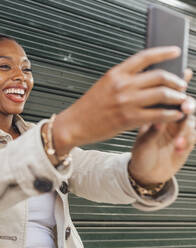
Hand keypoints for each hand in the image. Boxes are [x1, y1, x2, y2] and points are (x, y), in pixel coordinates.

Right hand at [53, 46, 187, 155]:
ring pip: (163, 94)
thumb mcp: (104, 85)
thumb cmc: (88, 107)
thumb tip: (148, 77)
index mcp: (115, 74)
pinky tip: (174, 114)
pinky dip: (171, 114)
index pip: (145, 57)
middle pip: (159, 76)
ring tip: (181, 100)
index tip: (176, 51)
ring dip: (177, 97)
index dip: (164, 52)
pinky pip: (158, 114)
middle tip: (181, 85)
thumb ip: (124, 79)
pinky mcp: (128, 119)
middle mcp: (122, 85)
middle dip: (176, 81)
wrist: (74, 124)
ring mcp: (126, 102)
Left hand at [129, 69, 195, 184]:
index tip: (183, 75)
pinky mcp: (187, 144)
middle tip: (184, 106)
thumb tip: (159, 118)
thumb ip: (152, 128)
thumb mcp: (142, 140)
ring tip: (178, 133)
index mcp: (158, 113)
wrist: (145, 172)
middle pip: (186, 104)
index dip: (178, 84)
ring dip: (187, 125)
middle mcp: (171, 120)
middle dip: (188, 103)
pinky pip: (193, 138)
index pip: (169, 95)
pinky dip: (187, 141)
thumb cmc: (140, 152)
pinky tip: (178, 147)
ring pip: (192, 121)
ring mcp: (180, 131)